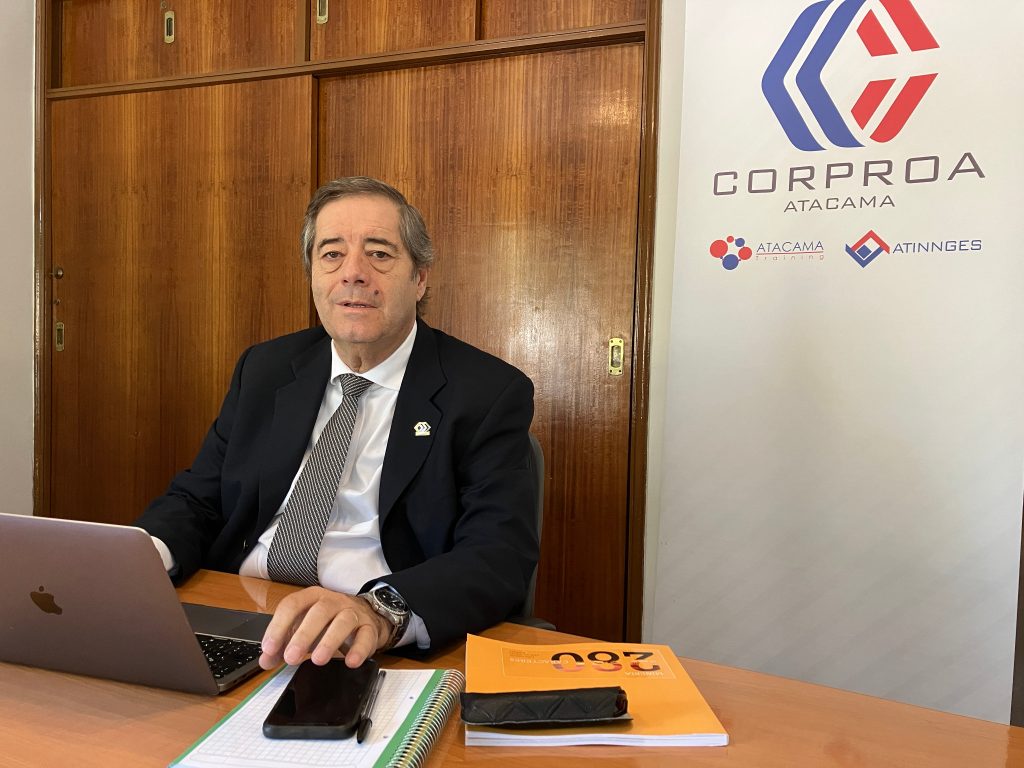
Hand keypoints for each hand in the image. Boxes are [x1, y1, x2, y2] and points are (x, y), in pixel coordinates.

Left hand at [258, 587, 391, 669]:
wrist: (363, 616)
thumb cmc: (327, 623)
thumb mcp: (302, 629)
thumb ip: (283, 644)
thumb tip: (266, 660)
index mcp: (311, 598)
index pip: (292, 605)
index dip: (279, 626)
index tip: (269, 648)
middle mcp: (332, 601)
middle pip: (318, 611)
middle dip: (303, 635)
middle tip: (290, 658)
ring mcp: (352, 612)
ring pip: (343, 621)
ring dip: (329, 641)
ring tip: (318, 660)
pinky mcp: (369, 627)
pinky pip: (366, 636)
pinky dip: (359, 649)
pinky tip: (350, 662)